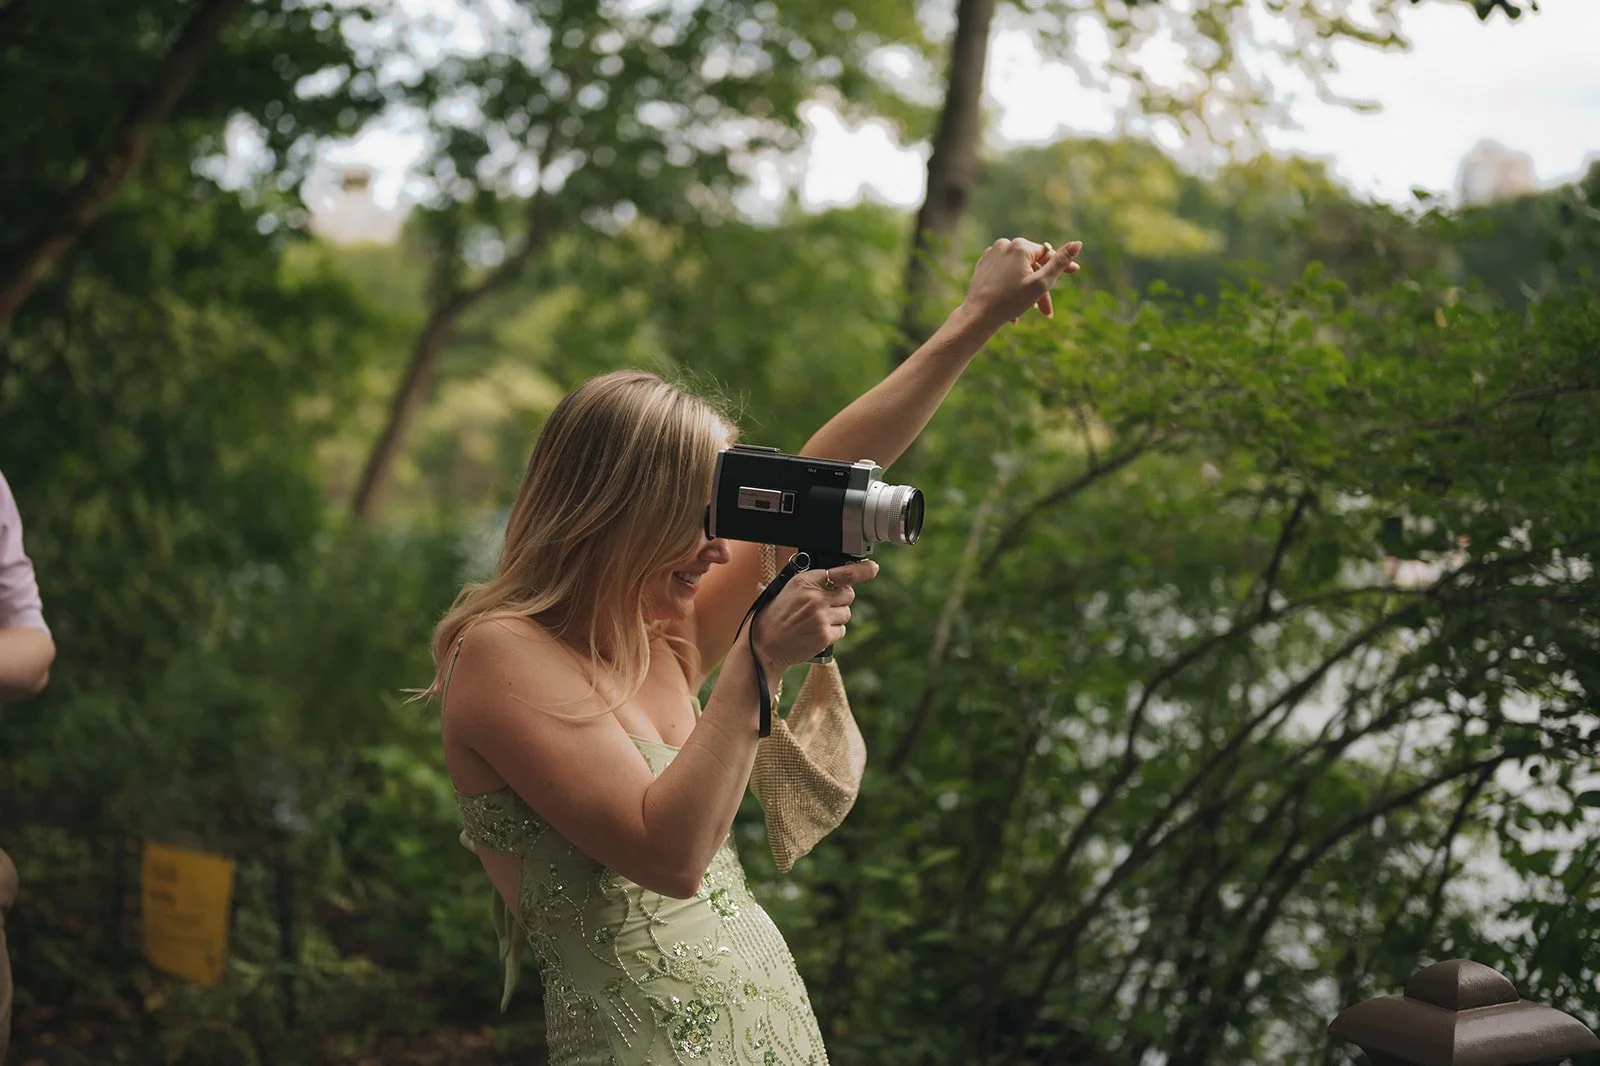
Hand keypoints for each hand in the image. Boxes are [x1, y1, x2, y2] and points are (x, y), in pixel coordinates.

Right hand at [751, 558, 878, 667]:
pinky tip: (816, 633)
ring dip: (836, 618)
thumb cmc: (775, 616)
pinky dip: (833, 633)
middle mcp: (815, 597)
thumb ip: (811, 583)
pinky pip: (841, 631)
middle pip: (848, 595)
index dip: (862, 570)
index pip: (842, 573)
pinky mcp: (825, 635)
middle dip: (840, 601)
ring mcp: (821, 617)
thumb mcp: (788, 590)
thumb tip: (836, 579)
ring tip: (816, 622)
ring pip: (846, 614)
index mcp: (805, 581)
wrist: (764, 644)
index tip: (873, 568)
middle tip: (824, 607)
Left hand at [960, 237, 1081, 330]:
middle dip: (1040, 287)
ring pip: (1018, 270)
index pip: (1047, 254)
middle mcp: (1005, 244)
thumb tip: (1078, 243)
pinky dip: (1011, 286)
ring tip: (1027, 310)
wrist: (978, 316)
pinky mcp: (983, 265)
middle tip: (1046, 312)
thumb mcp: (1041, 283)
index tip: (1075, 271)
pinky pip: (1004, 273)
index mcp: (1020, 246)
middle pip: (1032, 265)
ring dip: (1026, 289)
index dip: (1060, 265)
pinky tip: (1012, 305)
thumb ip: (1060, 263)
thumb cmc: (1010, 301)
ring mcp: (992, 254)